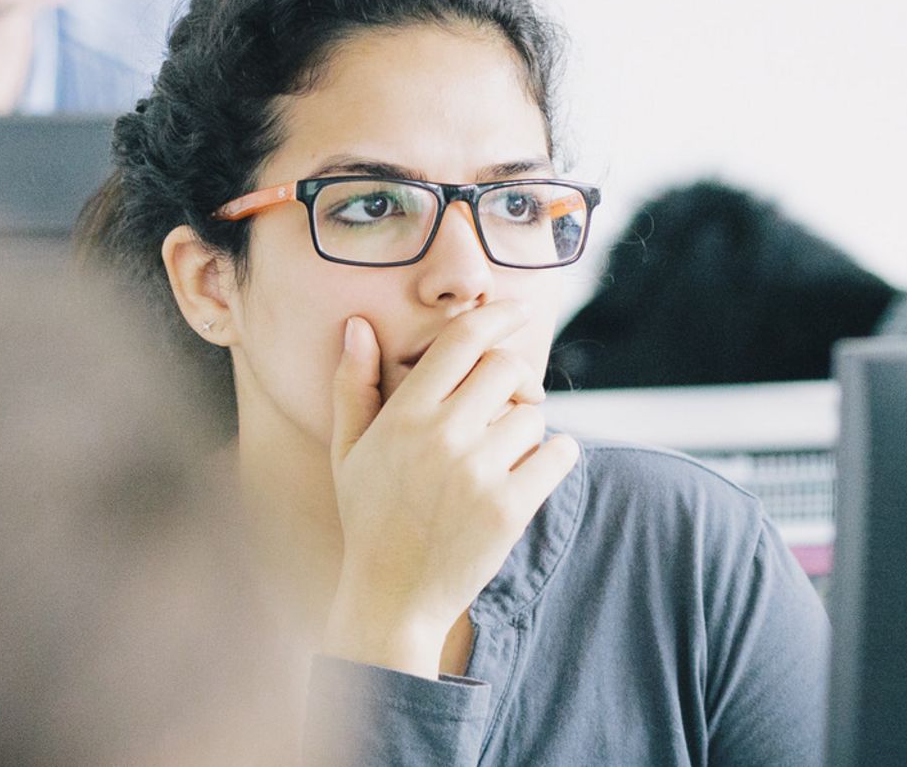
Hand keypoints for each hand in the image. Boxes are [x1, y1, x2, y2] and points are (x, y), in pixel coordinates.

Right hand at [320, 303, 580, 676]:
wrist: (392, 597)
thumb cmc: (370, 518)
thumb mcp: (348, 451)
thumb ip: (353, 386)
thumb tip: (357, 325)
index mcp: (404, 416)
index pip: (461, 341)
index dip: (496, 316)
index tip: (518, 309)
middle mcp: (440, 437)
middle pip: (506, 369)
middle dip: (514, 381)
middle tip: (509, 404)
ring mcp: (476, 474)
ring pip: (532, 416)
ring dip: (527, 430)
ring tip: (502, 459)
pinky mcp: (509, 509)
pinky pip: (558, 454)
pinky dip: (555, 456)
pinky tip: (535, 470)